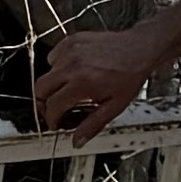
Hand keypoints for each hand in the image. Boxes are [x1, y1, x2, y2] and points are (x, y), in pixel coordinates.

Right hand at [33, 24, 163, 141]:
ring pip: (46, 74)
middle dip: (44, 104)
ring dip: (54, 85)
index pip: (52, 107)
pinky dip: (58, 67)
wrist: (141, 49)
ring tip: (71, 90)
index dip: (52, 119)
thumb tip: (77, 141)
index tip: (56, 123)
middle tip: (55, 110)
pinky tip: (73, 72)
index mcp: (82, 83)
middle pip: (39, 89)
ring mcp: (70, 51)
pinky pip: (53, 57)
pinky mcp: (71, 40)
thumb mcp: (115, 106)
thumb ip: (92, 125)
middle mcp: (72, 65)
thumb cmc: (131, 75)